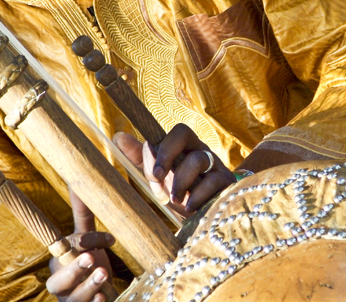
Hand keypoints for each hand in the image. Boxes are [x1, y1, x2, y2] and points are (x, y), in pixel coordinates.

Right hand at [46, 189, 113, 301]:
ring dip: (88, 287)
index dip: (83, 244)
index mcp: (58, 264)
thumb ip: (82, 214)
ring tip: (104, 274)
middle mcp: (61, 286)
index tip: (109, 238)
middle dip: (74, 270)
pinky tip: (104, 298)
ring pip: (73, 299)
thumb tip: (77, 180)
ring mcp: (72, 301)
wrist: (99, 294)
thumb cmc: (90, 263)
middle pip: (57, 282)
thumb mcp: (86, 239)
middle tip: (91, 257)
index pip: (64, 253)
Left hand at [114, 124, 234, 215]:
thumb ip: (141, 158)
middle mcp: (201, 150)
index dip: (163, 145)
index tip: (152, 170)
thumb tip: (119, 136)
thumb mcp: (159, 176)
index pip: (177, 131)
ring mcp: (216, 165)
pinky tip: (190, 208)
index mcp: (185, 146)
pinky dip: (197, 197)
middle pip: (185, 135)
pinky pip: (213, 182)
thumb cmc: (182, 189)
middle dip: (167, 155)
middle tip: (157, 179)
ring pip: (197, 160)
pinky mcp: (227, 182)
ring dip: (180, 182)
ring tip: (174, 200)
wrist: (209, 213)